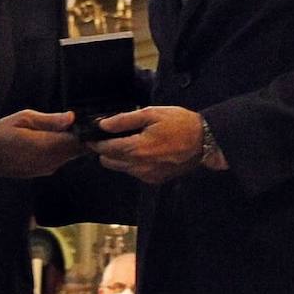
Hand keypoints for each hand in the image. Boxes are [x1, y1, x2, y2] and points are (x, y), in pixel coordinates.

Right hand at [0, 110, 81, 179]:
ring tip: (63, 129)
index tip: (85, 121)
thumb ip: (50, 119)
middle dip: (81, 138)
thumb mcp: (23, 118)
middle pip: (77, 150)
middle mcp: (50, 160)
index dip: (84, 131)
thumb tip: (71, 117)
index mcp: (46, 145)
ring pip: (70, 156)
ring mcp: (47, 168)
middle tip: (77, 123)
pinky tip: (53, 139)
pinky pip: (60, 160)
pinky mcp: (44, 172)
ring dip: (72, 144)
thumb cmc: (2, 134)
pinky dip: (63, 150)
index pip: (77, 141)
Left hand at [88, 107, 204, 183]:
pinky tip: (140, 151)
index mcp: (137, 148)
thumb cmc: (179, 123)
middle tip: (108, 137)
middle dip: (104, 150)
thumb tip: (103, 125)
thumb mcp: (152, 114)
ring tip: (125, 142)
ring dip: (118, 157)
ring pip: (121, 168)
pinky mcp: (155, 180)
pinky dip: (132, 163)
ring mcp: (147, 176)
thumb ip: (125, 120)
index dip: (95, 142)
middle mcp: (139, 166)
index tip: (90, 136)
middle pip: (109, 162)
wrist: (204, 141)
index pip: (106, 149)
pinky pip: (134, 173)